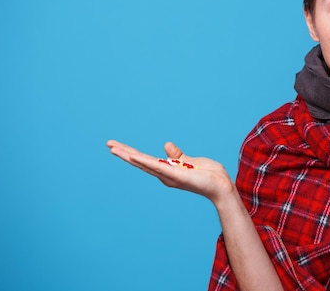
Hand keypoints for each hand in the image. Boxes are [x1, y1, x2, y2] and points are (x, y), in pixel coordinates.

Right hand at [107, 140, 234, 203]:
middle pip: (140, 161)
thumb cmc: (208, 175)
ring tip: (114, 149)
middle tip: (108, 144)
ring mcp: (169, 175)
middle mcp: (165, 174)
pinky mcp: (176, 174)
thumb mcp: (190, 160)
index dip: (131, 152)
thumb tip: (166, 145)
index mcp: (167, 169)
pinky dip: (145, 162)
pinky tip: (133, 157)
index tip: (117, 145)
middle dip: (124, 152)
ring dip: (129, 156)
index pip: (145, 159)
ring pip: (145, 163)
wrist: (221, 185)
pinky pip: (158, 167)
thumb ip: (177, 155)